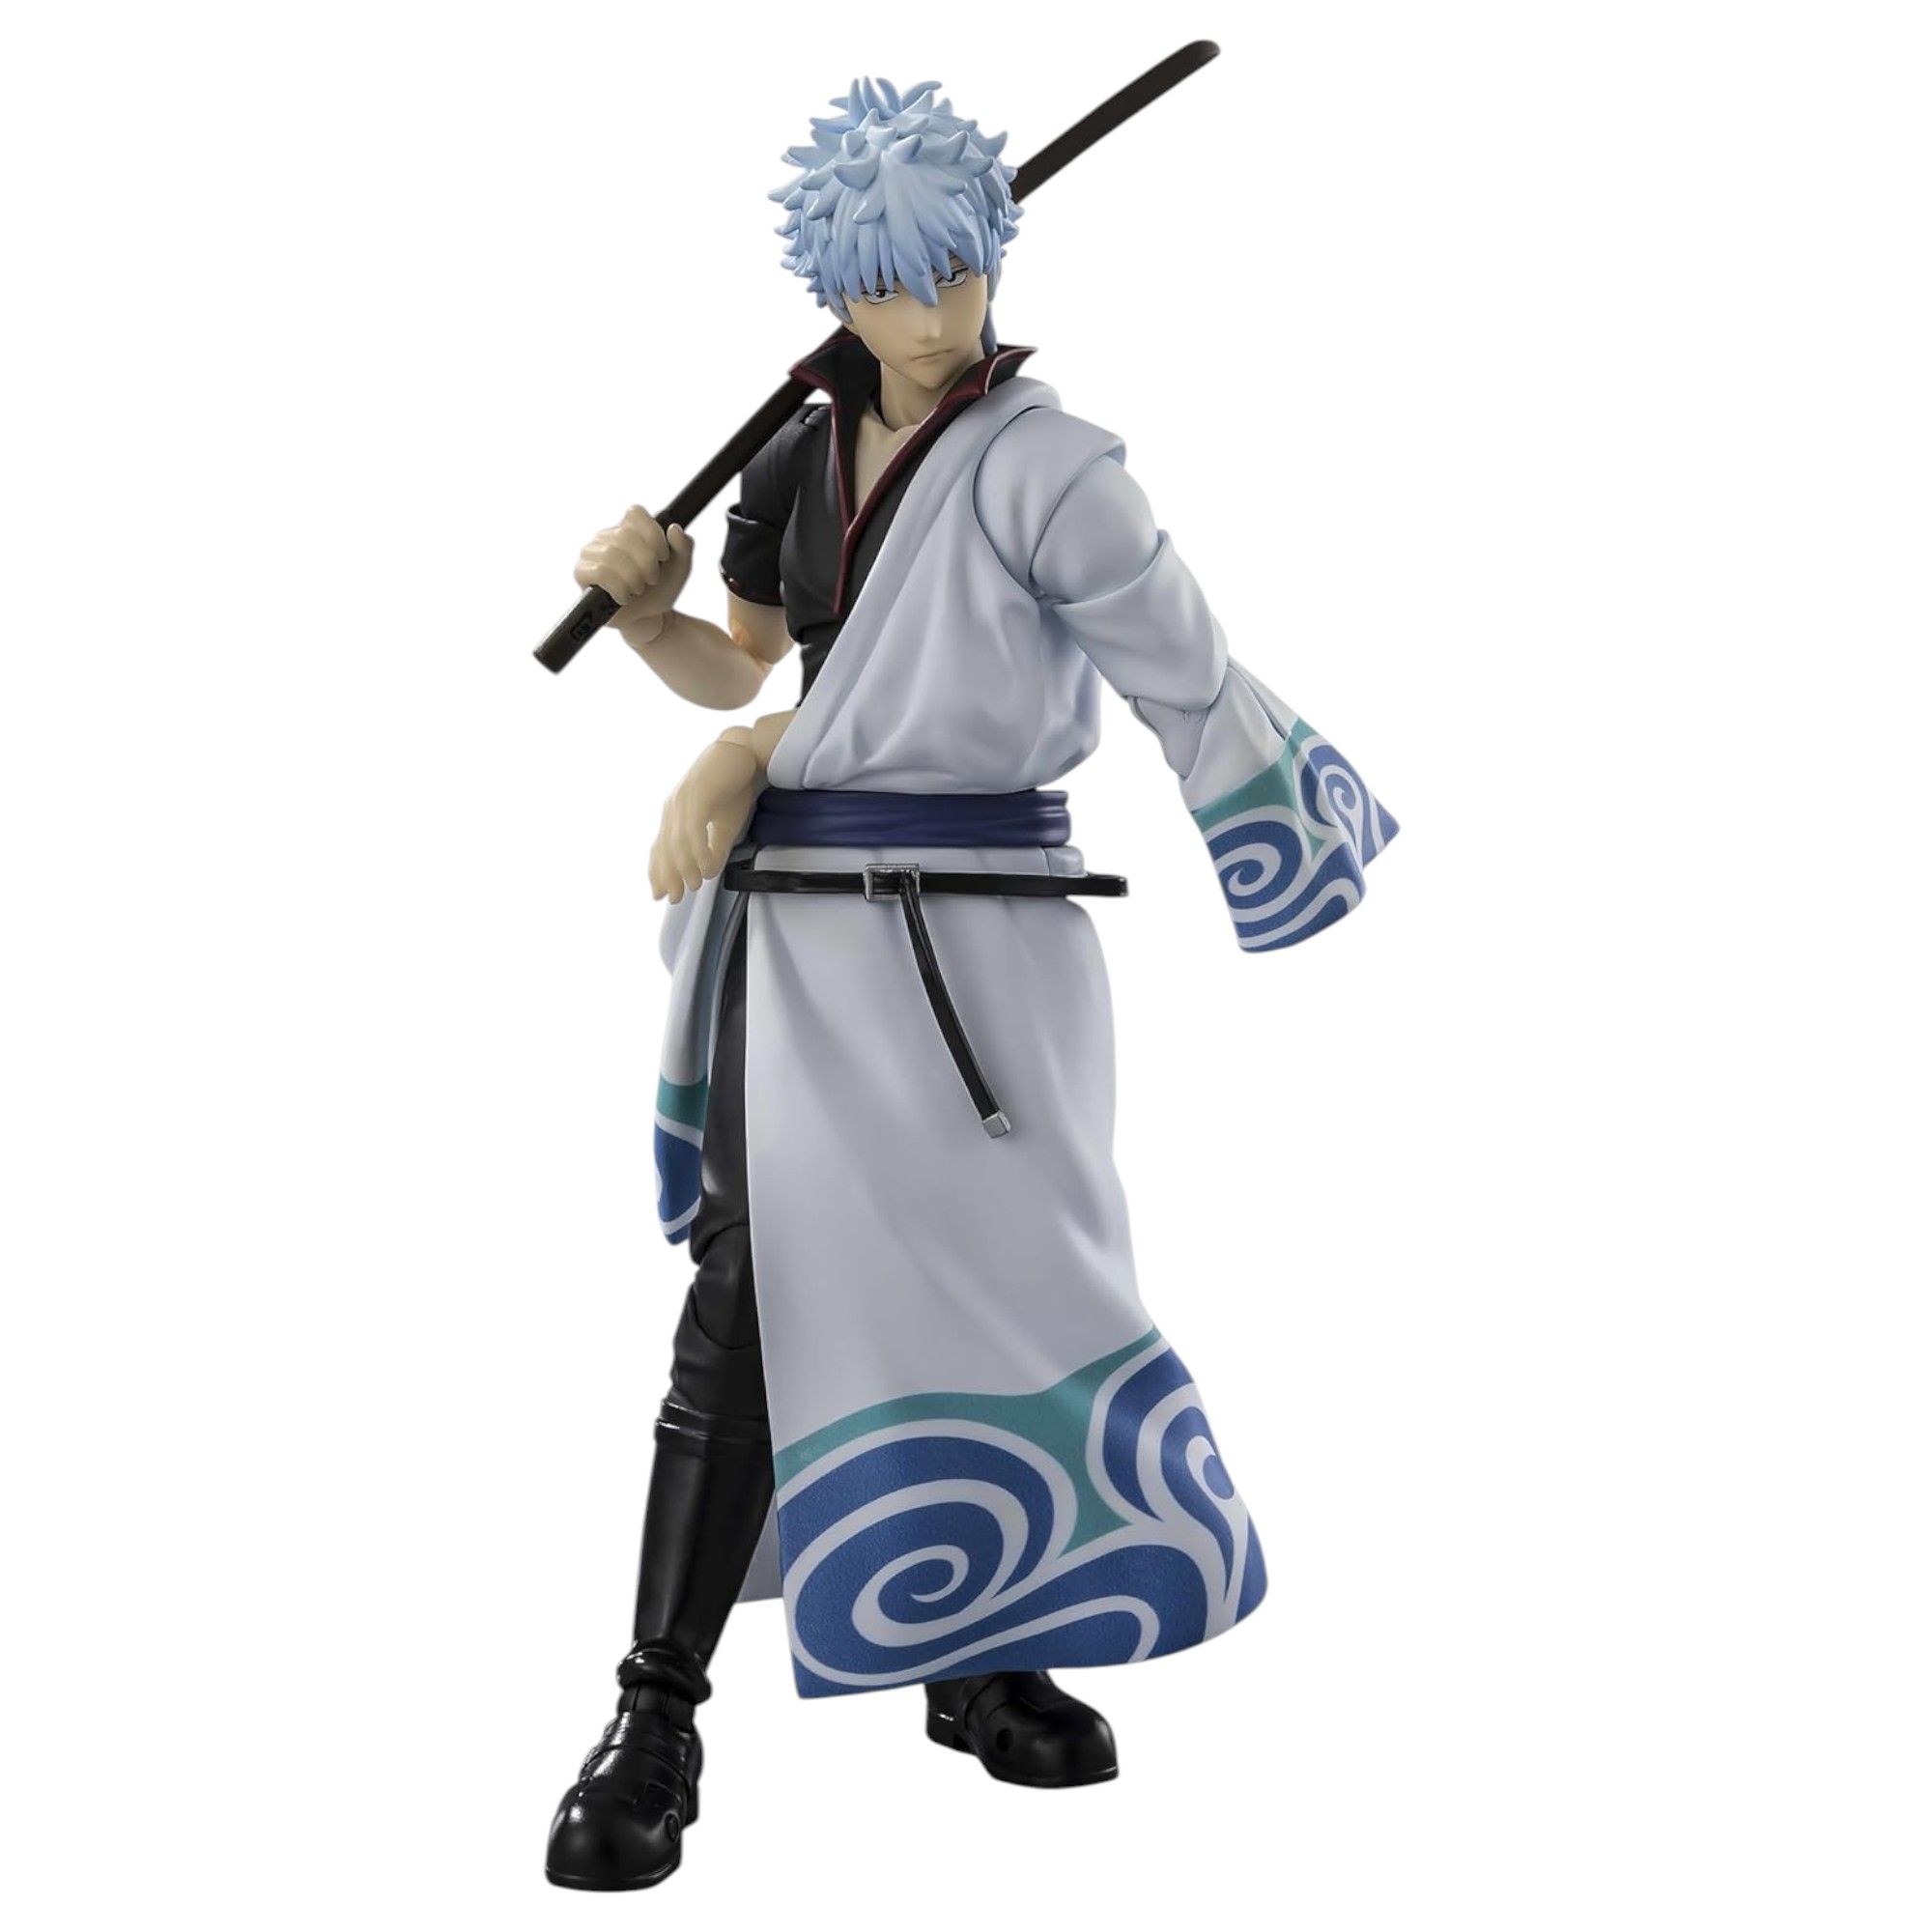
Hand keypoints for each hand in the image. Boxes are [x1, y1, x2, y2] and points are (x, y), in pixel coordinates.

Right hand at [574, 508, 694, 641]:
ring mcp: (591, 552)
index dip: (653, 534)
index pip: (635, 512)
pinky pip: (599, 571)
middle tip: (652, 580)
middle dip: (646, 562)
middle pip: (625, 535)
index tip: (663, 557)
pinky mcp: (581, 572)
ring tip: (638, 589)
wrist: (648, 618)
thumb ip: (684, 546)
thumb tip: (674, 528)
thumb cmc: (661, 589)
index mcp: (629, 528)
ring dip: (633, 576)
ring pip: (611, 553)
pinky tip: (624, 597)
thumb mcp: (681, 567)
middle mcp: (607, 536)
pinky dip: (619, 587)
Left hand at [649, 739, 760, 903]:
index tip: (660, 894)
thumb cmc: (733, 785)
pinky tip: (707, 867)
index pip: (660, 848)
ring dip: (686, 867)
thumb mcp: (725, 823)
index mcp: (675, 814)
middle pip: (664, 848)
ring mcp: (682, 801)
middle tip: (676, 898)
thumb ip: (715, 847)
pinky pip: (694, 831)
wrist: (744, 753)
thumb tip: (708, 872)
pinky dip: (700, 852)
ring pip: (677, 843)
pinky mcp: (696, 796)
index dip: (658, 872)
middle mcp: (673, 808)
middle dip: (668, 876)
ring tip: (696, 884)